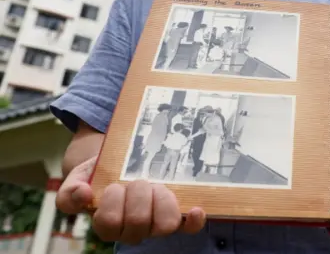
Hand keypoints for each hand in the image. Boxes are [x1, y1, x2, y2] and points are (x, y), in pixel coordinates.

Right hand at [56, 156, 206, 243]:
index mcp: (109, 223)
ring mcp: (157, 224)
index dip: (112, 201)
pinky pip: (189, 227)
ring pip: (164, 225)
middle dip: (138, 194)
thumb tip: (83, 195)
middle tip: (137, 181)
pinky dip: (193, 221)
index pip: (109, 223)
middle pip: (139, 222)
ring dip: (162, 200)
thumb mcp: (78, 179)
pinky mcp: (178, 217)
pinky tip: (196, 209)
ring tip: (156, 186)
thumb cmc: (98, 176)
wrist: (121, 164)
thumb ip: (70, 192)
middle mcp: (134, 229)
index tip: (114, 185)